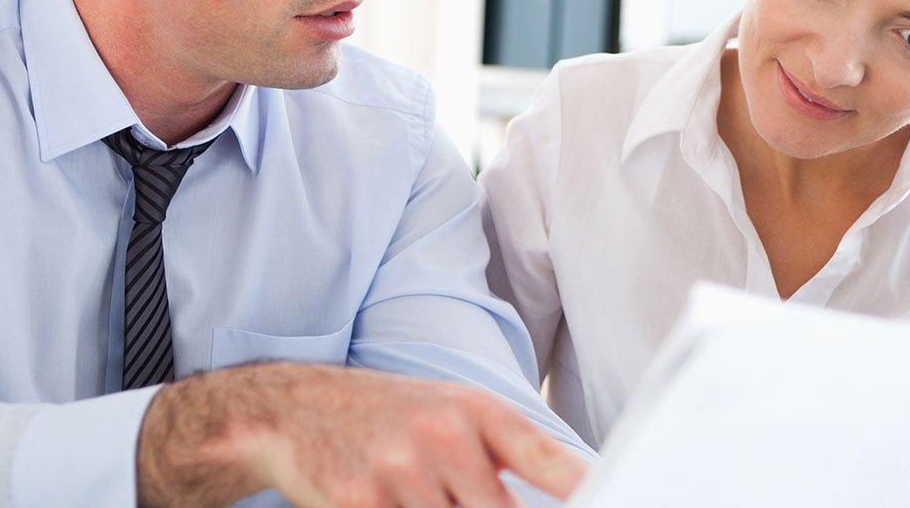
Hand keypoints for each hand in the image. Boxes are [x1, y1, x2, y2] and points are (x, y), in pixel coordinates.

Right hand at [137, 362, 586, 507]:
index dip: (587, 494)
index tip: (619, 502)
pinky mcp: (357, 505)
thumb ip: (512, 454)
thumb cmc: (387, 416)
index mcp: (476, 411)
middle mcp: (442, 437)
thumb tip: (583, 489)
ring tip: (429, 498)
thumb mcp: (453, 412)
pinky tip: (395, 506)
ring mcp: (398, 474)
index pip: (551, 463)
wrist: (290, 410)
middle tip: (468, 504)